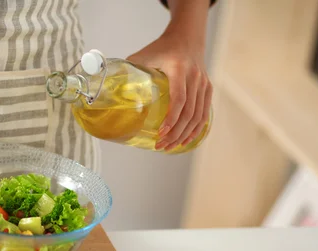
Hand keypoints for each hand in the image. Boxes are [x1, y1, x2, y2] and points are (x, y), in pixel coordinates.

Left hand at [127, 2, 211, 150]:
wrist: (187, 35)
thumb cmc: (162, 47)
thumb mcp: (144, 55)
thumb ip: (129, 69)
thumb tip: (109, 88)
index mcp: (179, 69)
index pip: (179, 98)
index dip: (171, 118)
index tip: (160, 132)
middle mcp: (194, 77)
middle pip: (188, 113)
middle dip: (175, 133)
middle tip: (161, 145)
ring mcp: (203, 84)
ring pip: (198, 116)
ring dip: (184, 134)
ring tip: (170, 147)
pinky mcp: (207, 89)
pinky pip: (204, 113)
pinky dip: (196, 129)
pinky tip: (186, 139)